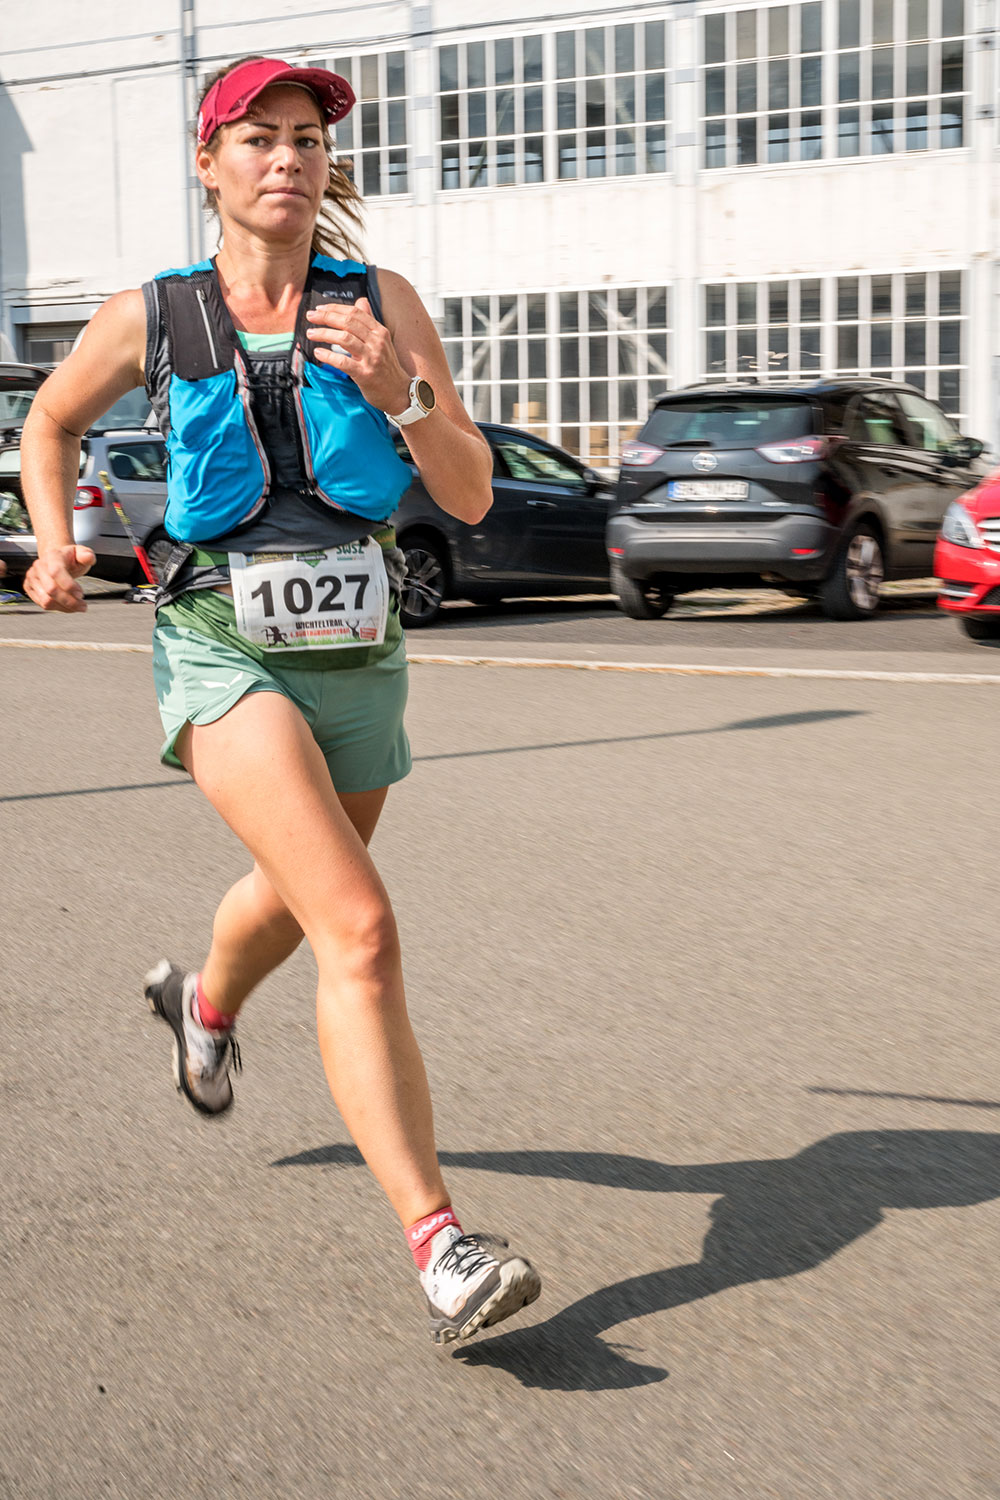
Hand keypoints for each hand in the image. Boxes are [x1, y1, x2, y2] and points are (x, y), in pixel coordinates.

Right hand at [25, 544, 94, 611]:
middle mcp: (39, 566)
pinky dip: (58, 608)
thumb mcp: (81, 553)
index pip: (56, 572)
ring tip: (78, 606)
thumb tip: (89, 557)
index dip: (69, 585)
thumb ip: (87, 555)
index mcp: (52, 556)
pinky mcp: (29, 587)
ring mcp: (32, 577)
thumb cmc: (70, 559)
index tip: (81, 594)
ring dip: (65, 607)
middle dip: (70, 601)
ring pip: (46, 600)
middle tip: (83, 606)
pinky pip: (43, 604)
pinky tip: (68, 605)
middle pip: (51, 589)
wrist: (57, 560)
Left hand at [305, 297, 411, 414]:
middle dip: (326, 317)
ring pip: (344, 338)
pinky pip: (343, 362)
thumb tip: (361, 301)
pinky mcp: (365, 374)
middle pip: (348, 322)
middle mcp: (377, 342)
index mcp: (379, 331)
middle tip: (310, 317)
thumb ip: (369, 321)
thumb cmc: (386, 366)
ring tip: (311, 334)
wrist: (398, 392)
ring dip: (324, 334)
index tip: (319, 309)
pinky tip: (318, 352)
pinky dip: (328, 356)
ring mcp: (371, 358)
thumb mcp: (382, 340)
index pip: (355, 313)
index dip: (335, 308)